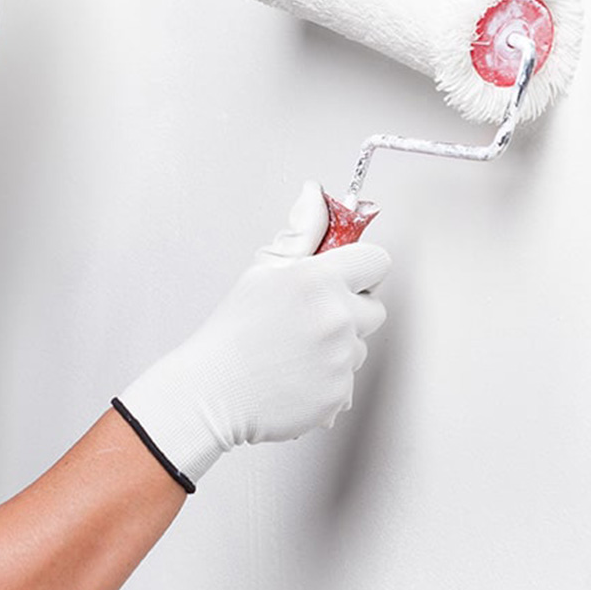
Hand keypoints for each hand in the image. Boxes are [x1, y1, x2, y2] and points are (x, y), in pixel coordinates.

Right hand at [118, 181, 390, 483]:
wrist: (213, 391)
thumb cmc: (234, 330)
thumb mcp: (264, 268)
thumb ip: (301, 229)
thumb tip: (314, 194)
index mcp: (318, 279)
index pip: (377, 261)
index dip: (361, 268)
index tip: (343, 277)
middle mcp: (336, 318)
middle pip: (376, 308)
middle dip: (351, 310)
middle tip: (310, 318)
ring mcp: (341, 360)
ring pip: (360, 346)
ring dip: (338, 348)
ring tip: (296, 351)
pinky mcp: (340, 396)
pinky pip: (348, 381)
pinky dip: (328, 381)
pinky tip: (297, 376)